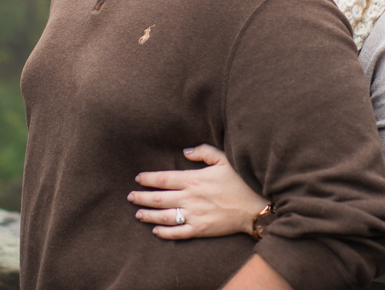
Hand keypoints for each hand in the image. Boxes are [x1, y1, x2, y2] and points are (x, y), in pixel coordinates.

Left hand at [128, 144, 269, 239]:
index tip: (138, 178)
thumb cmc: (240, 181)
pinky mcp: (200, 229)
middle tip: (130, 196)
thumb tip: (185, 151)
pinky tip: (156, 230)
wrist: (254, 207)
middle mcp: (190, 198)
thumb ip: (203, 152)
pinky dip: (164, 232)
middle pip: (159, 198)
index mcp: (194, 179)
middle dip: (142, 197)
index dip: (148, 179)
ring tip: (138, 213)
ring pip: (164, 216)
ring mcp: (194, 215)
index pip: (164, 179)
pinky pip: (177, 232)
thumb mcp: (224, 159)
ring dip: (148, 215)